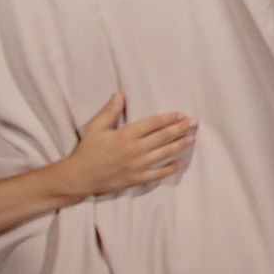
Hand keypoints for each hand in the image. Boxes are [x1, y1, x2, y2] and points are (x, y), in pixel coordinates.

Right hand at [61, 92, 194, 196]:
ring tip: (191, 139)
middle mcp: (135, 149)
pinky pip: (157, 174)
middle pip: (162, 137)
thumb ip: (110, 112)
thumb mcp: (95, 128)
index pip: (153, 124)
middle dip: (180, 129)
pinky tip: (179, 164)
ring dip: (179, 145)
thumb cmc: (87, 151)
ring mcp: (137, 165)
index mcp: (126, 135)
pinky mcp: (136, 179)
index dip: (169, 118)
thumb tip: (119, 94)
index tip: (181, 114)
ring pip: (163, 153)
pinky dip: (169, 169)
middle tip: (194, 124)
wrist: (79, 177)